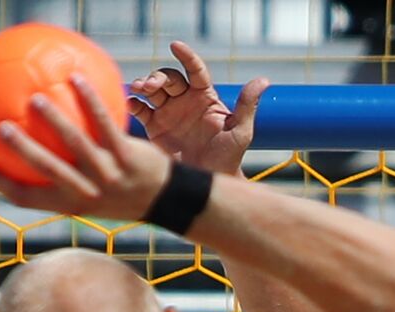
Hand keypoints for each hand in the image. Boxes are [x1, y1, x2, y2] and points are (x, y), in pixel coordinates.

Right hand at [0, 75, 170, 220]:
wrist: (167, 200)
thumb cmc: (122, 192)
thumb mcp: (91, 194)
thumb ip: (62, 174)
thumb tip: (29, 147)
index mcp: (70, 203)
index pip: (26, 197)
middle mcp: (87, 192)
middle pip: (48, 171)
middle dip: (23, 151)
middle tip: (0, 127)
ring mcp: (109, 175)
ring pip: (77, 145)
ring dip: (55, 120)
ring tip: (36, 99)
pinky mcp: (128, 157)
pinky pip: (105, 124)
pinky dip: (90, 101)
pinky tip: (76, 79)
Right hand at [129, 40, 268, 176]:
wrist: (209, 182)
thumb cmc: (228, 157)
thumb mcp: (240, 131)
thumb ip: (247, 105)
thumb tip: (264, 80)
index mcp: (205, 97)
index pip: (195, 70)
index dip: (186, 56)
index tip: (176, 46)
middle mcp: (185, 101)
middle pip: (169, 78)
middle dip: (158, 76)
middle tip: (151, 86)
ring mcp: (169, 112)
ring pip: (152, 90)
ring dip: (143, 85)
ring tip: (138, 89)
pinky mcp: (155, 127)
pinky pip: (141, 110)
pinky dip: (133, 104)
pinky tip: (130, 103)